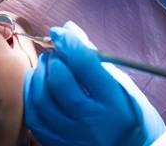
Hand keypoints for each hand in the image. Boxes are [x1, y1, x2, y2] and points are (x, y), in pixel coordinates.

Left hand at [24, 21, 165, 145]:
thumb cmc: (133, 117)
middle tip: (57, 53)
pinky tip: (38, 85)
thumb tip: (70, 30)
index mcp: (115, 105)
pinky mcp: (58, 144)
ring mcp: (72, 137)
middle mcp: (92, 123)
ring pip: (41, 99)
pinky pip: (34, 117)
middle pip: (59, 81)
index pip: (84, 64)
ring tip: (46, 66)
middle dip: (54, 59)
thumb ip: (97, 59)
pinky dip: (32, 95)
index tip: (60, 32)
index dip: (68, 42)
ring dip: (39, 74)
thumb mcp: (124, 86)